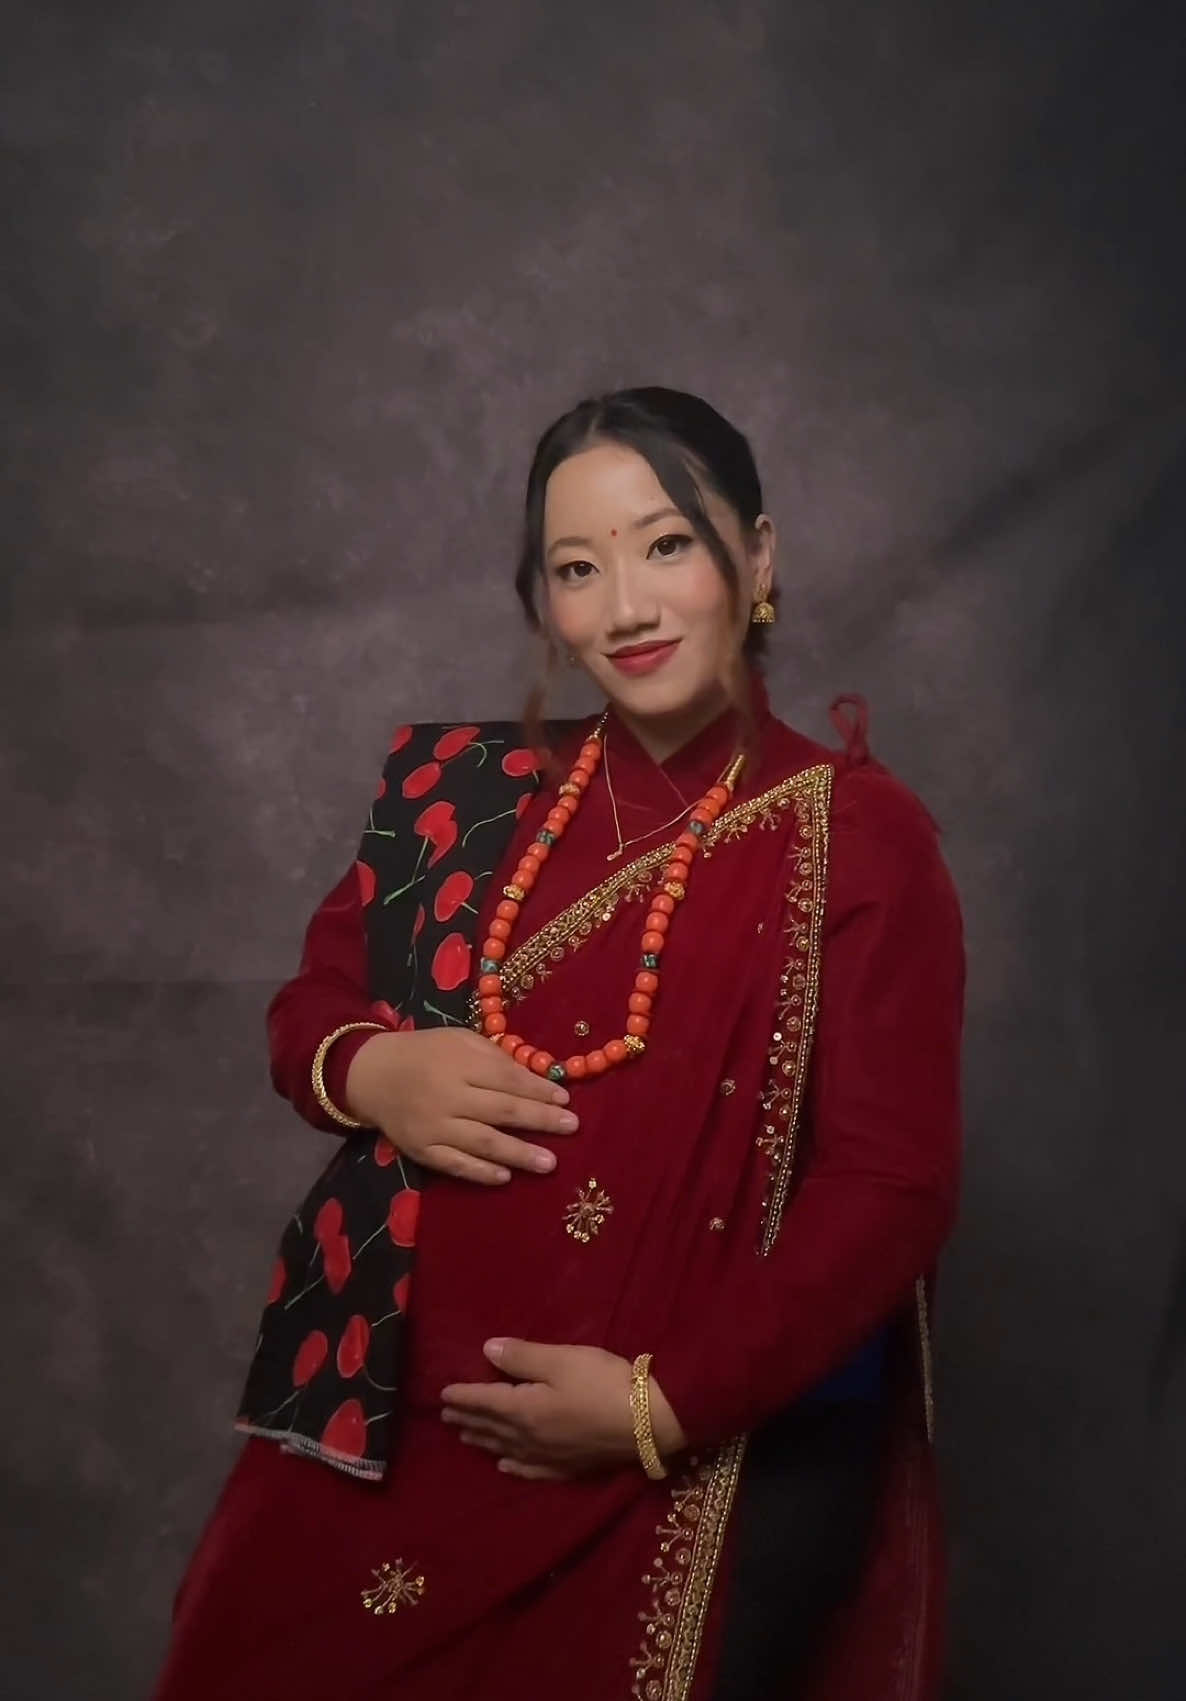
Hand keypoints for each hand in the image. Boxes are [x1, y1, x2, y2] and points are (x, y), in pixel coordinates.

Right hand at [344, 1029, 578, 1184]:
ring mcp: (434, 1127)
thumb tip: (536, 1078)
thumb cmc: (426, 1053)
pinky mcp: (422, 1151)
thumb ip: (495, 1057)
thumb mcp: (459, 1040)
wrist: (373, 1075)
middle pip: (501, 1110)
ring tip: (550, 1163)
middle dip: (539, 1119)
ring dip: (518, 1153)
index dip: (538, 1089)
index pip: (507, 1078)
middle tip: (572, 1127)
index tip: (565, 1099)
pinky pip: (455, 1165)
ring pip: (482, 1142)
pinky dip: (481, 1172)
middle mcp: (448, 1096)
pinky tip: (505, 1177)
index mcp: (460, 1063)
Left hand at [441, 1338, 686, 1479]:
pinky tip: (505, 1466)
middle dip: (467, 1419)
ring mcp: (548, 1456)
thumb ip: (523, 1357)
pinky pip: (530, 1469)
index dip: (463, 1396)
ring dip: (483, 1440)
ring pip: (506, 1448)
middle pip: (491, 1427)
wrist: (649, 1423)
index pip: (485, 1402)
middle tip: (445, 1416)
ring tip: (465, 1437)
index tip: (442, 1394)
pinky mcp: (568, 1467)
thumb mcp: (562, 1360)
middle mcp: (529, 1438)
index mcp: (524, 1410)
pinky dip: (513, 1466)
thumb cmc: (604, 1383)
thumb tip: (486, 1351)